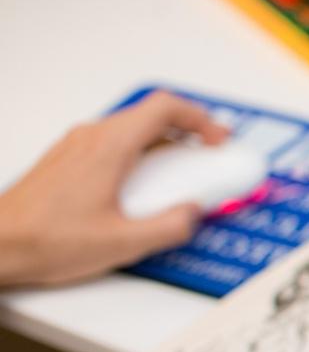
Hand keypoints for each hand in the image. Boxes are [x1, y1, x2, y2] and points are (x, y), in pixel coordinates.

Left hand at [0, 91, 226, 286]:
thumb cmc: (46, 240)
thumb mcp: (124, 243)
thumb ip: (170, 227)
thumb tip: (193, 213)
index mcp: (110, 147)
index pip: (165, 108)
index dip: (201, 119)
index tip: (218, 140)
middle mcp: (92, 137)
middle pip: (151, 115)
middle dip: (188, 132)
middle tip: (208, 156)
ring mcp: (77, 146)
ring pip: (132, 129)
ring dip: (164, 144)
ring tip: (181, 174)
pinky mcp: (69, 160)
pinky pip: (114, 144)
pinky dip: (141, 155)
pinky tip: (145, 187)